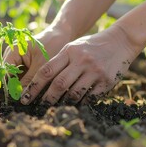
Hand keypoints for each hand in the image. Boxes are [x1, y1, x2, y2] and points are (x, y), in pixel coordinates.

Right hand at [0, 25, 71, 106]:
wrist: (61, 35)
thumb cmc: (53, 47)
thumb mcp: (42, 65)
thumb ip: (30, 81)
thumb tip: (19, 98)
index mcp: (14, 50)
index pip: (0, 72)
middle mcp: (10, 55)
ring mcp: (14, 60)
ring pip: (2, 77)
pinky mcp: (20, 65)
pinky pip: (11, 78)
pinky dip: (6, 87)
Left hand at [20, 26, 138, 105]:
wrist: (120, 40)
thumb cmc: (91, 45)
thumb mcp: (73, 47)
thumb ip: (59, 61)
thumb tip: (41, 81)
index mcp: (69, 51)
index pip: (47, 70)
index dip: (34, 86)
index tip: (25, 97)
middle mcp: (81, 60)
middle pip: (59, 84)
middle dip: (46, 98)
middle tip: (39, 106)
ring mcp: (95, 71)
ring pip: (74, 93)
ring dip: (63, 102)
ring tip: (57, 106)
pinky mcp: (107, 81)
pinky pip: (90, 97)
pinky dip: (81, 102)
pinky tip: (75, 104)